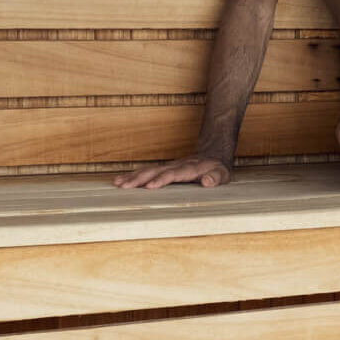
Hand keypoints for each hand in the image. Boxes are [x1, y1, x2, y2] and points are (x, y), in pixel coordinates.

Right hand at [112, 156, 232, 188]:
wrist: (213, 153)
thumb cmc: (217, 168)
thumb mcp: (222, 174)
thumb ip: (215, 177)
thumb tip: (207, 182)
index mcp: (190, 168)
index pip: (174, 174)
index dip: (161, 179)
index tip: (149, 186)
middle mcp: (177, 165)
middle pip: (156, 171)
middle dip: (140, 178)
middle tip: (124, 187)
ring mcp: (169, 165)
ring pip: (149, 170)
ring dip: (133, 176)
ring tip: (117, 183)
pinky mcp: (164, 168)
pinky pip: (147, 170)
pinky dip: (134, 175)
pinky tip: (120, 180)